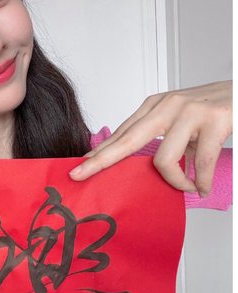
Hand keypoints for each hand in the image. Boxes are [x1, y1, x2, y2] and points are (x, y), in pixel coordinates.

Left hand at [69, 81, 231, 195]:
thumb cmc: (213, 109)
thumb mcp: (180, 119)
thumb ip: (161, 137)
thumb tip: (143, 167)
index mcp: (156, 105)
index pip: (122, 133)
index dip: (99, 152)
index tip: (79, 166)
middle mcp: (168, 106)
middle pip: (127, 140)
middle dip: (101, 161)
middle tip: (81, 176)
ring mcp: (190, 112)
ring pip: (163, 160)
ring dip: (176, 182)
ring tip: (188, 187)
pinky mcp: (214, 121)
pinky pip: (200, 165)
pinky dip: (201, 181)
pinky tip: (203, 186)